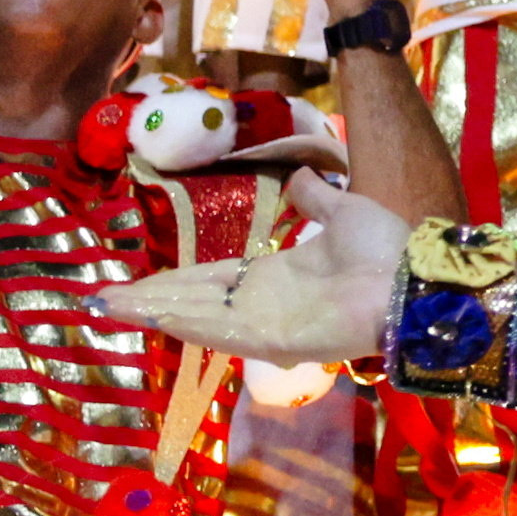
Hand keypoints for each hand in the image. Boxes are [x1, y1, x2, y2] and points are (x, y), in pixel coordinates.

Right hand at [108, 168, 410, 360]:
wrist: (414, 277)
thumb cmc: (385, 249)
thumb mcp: (344, 212)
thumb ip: (316, 200)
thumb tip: (304, 176)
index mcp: (276, 276)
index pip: (212, 280)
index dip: (175, 282)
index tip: (139, 283)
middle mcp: (264, 303)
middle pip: (194, 300)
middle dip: (150, 299)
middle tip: (102, 299)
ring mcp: (266, 323)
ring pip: (198, 317)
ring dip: (155, 310)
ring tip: (110, 306)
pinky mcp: (276, 339)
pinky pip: (222, 331)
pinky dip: (187, 323)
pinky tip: (154, 315)